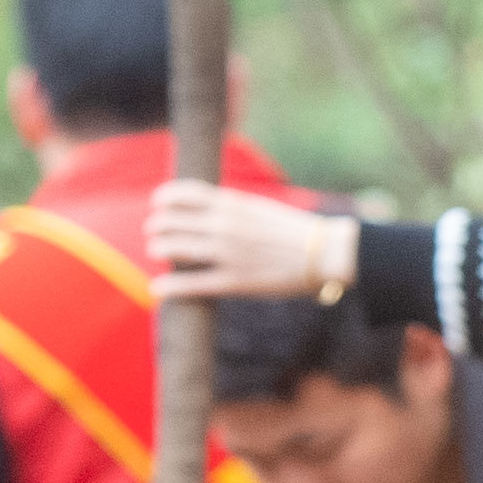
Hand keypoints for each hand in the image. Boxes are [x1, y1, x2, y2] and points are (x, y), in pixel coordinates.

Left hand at [148, 180, 356, 304]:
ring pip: (171, 249)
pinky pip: (190, 284)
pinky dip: (168, 287)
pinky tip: (157, 289)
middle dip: (156, 227)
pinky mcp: (233, 282)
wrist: (327, 254)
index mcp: (232, 205)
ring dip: (158, 250)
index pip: (180, 194)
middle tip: (157, 234)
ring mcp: (227, 255)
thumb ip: (228, 208)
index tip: (159, 205)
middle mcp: (224, 226)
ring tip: (159, 253)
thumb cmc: (293, 232)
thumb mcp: (258, 208)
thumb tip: (201, 209)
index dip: (162, 199)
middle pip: (169, 221)